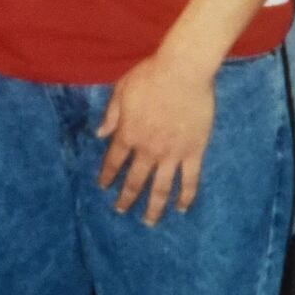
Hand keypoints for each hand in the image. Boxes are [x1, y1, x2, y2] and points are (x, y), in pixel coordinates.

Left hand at [96, 51, 216, 224]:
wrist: (183, 71)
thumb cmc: (151, 76)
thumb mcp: (122, 90)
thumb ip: (111, 114)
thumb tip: (99, 134)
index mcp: (128, 134)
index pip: (114, 161)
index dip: (108, 176)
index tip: (103, 187)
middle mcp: (148, 150)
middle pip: (135, 181)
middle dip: (126, 198)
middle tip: (121, 211)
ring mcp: (172, 154)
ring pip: (161, 188)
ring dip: (153, 207)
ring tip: (149, 222)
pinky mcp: (194, 151)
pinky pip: (190, 180)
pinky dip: (186, 196)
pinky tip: (182, 208)